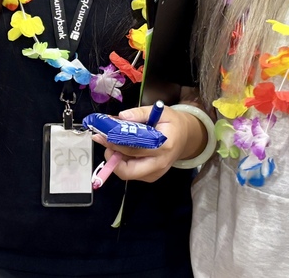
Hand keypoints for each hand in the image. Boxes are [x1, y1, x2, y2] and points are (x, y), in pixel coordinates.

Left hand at [93, 104, 208, 182]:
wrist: (185, 137)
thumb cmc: (172, 123)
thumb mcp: (160, 111)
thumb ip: (140, 113)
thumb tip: (122, 116)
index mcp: (163, 146)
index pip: (134, 148)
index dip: (116, 142)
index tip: (103, 134)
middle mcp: (160, 164)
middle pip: (128, 170)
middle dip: (112, 157)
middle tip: (105, 141)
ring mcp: (155, 173)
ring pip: (127, 173)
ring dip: (116, 159)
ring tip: (112, 142)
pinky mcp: (151, 177)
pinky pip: (131, 173)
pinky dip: (123, 162)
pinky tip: (123, 149)